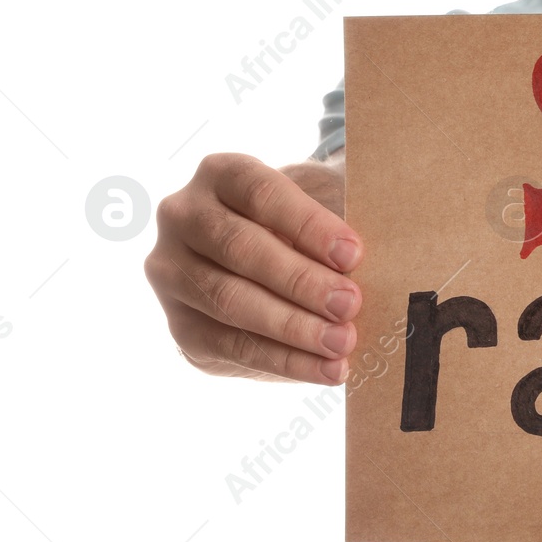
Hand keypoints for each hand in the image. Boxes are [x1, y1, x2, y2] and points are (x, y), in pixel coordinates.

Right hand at [144, 153, 362, 384]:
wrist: (272, 246)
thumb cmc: (307, 217)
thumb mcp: (322, 198)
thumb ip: (339, 215)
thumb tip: (371, 257)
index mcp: (220, 173)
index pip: (262, 194)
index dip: (308, 225)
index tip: (353, 254)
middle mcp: (182, 217)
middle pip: (240, 249)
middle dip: (300, 282)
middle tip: (350, 304)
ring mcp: (171, 272)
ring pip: (229, 302)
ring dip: (292, 327)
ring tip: (343, 343)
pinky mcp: (178, 323)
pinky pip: (228, 347)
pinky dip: (283, 361)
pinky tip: (325, 368)